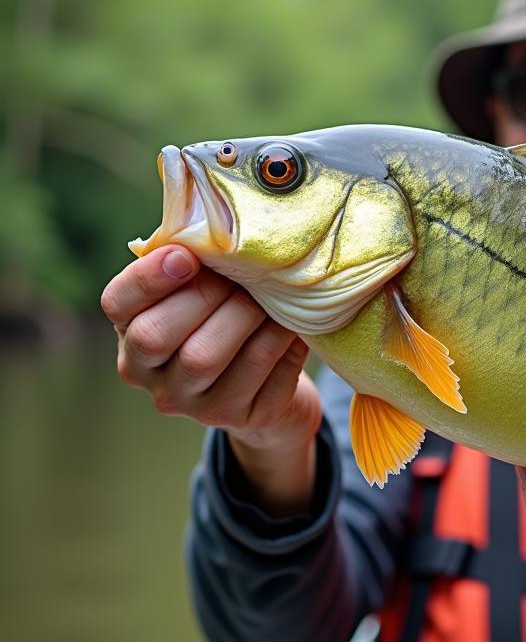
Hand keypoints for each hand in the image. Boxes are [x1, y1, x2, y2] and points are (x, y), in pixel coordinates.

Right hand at [100, 244, 321, 513]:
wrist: (274, 392)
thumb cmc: (235, 323)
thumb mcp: (210, 292)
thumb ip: (200, 263)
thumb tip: (215, 222)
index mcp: (132, 331)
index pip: (117, 303)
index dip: (147, 279)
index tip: (187, 256)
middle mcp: (149, 374)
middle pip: (156, 335)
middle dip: (204, 296)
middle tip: (243, 275)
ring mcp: (190, 404)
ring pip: (206, 356)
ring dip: (247, 316)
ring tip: (272, 296)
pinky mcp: (235, 418)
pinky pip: (257, 373)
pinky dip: (280, 341)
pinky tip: (292, 325)